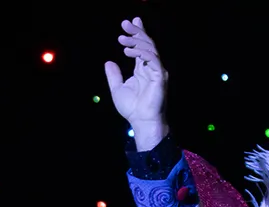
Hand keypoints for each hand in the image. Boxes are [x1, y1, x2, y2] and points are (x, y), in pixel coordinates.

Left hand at [104, 17, 168, 149]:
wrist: (141, 122)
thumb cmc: (132, 108)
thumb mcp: (117, 89)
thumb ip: (114, 75)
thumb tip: (108, 62)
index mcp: (143, 69)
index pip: (141, 47)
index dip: (137, 33)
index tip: (129, 23)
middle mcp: (152, 67)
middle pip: (146, 43)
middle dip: (136, 32)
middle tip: (125, 24)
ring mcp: (157, 71)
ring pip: (150, 48)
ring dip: (136, 41)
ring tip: (122, 39)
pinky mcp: (160, 76)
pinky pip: (153, 59)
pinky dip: (141, 53)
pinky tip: (128, 51)